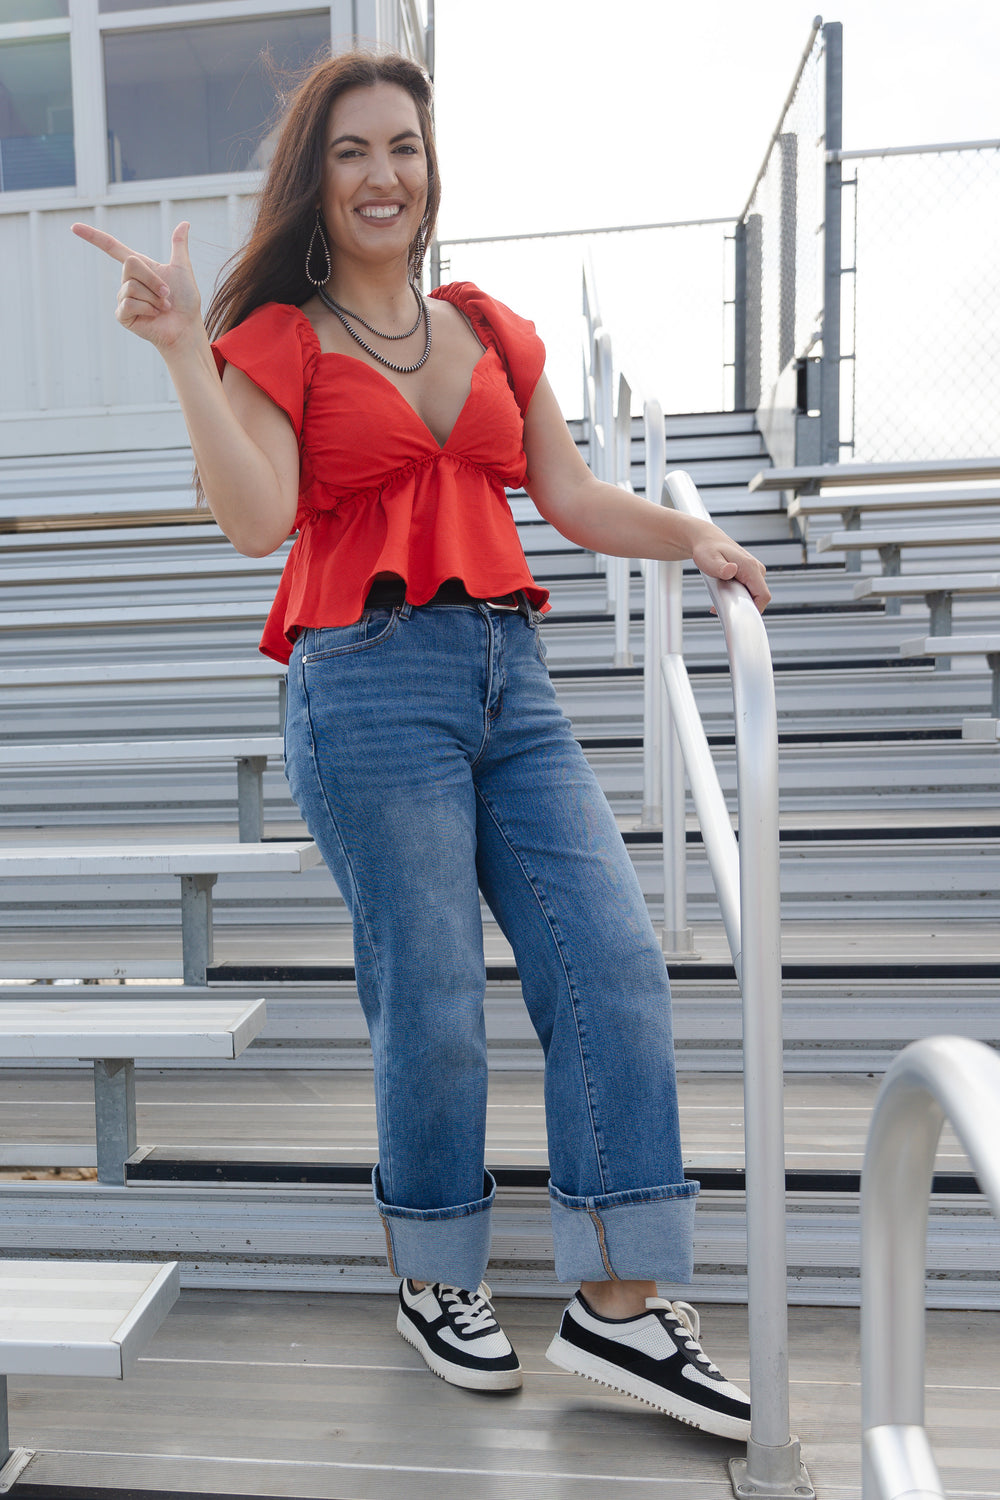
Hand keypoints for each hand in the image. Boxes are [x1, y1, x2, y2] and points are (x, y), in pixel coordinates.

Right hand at [71, 220, 202, 355]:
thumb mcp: (182, 268)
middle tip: (166, 293)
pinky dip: (147, 308)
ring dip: (154, 297)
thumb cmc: (186, 301)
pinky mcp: (122, 315)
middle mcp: (127, 280)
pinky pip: (128, 302)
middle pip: (130, 263)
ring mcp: (122, 298)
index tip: (74, 227)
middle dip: (153, 279)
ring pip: (131, 286)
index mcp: (139, 267)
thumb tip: (185, 223)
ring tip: (162, 307)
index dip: (93, 236)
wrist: (186, 328)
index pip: (111, 247)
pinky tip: (153, 316)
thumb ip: (179, 246)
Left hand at [691, 533, 770, 613]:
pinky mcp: (750, 575)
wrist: (707, 541)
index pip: (763, 596)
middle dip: (743, 607)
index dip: (755, 610)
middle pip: (759, 598)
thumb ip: (719, 567)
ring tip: (720, 600)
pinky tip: (724, 596)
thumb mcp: (708, 559)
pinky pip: (749, 591)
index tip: (739, 616)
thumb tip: (731, 570)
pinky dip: (738, 597)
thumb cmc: (707, 549)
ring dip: (739, 602)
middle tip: (722, 607)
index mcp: (750, 567)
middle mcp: (756, 569)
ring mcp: (755, 572)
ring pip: (754, 595)